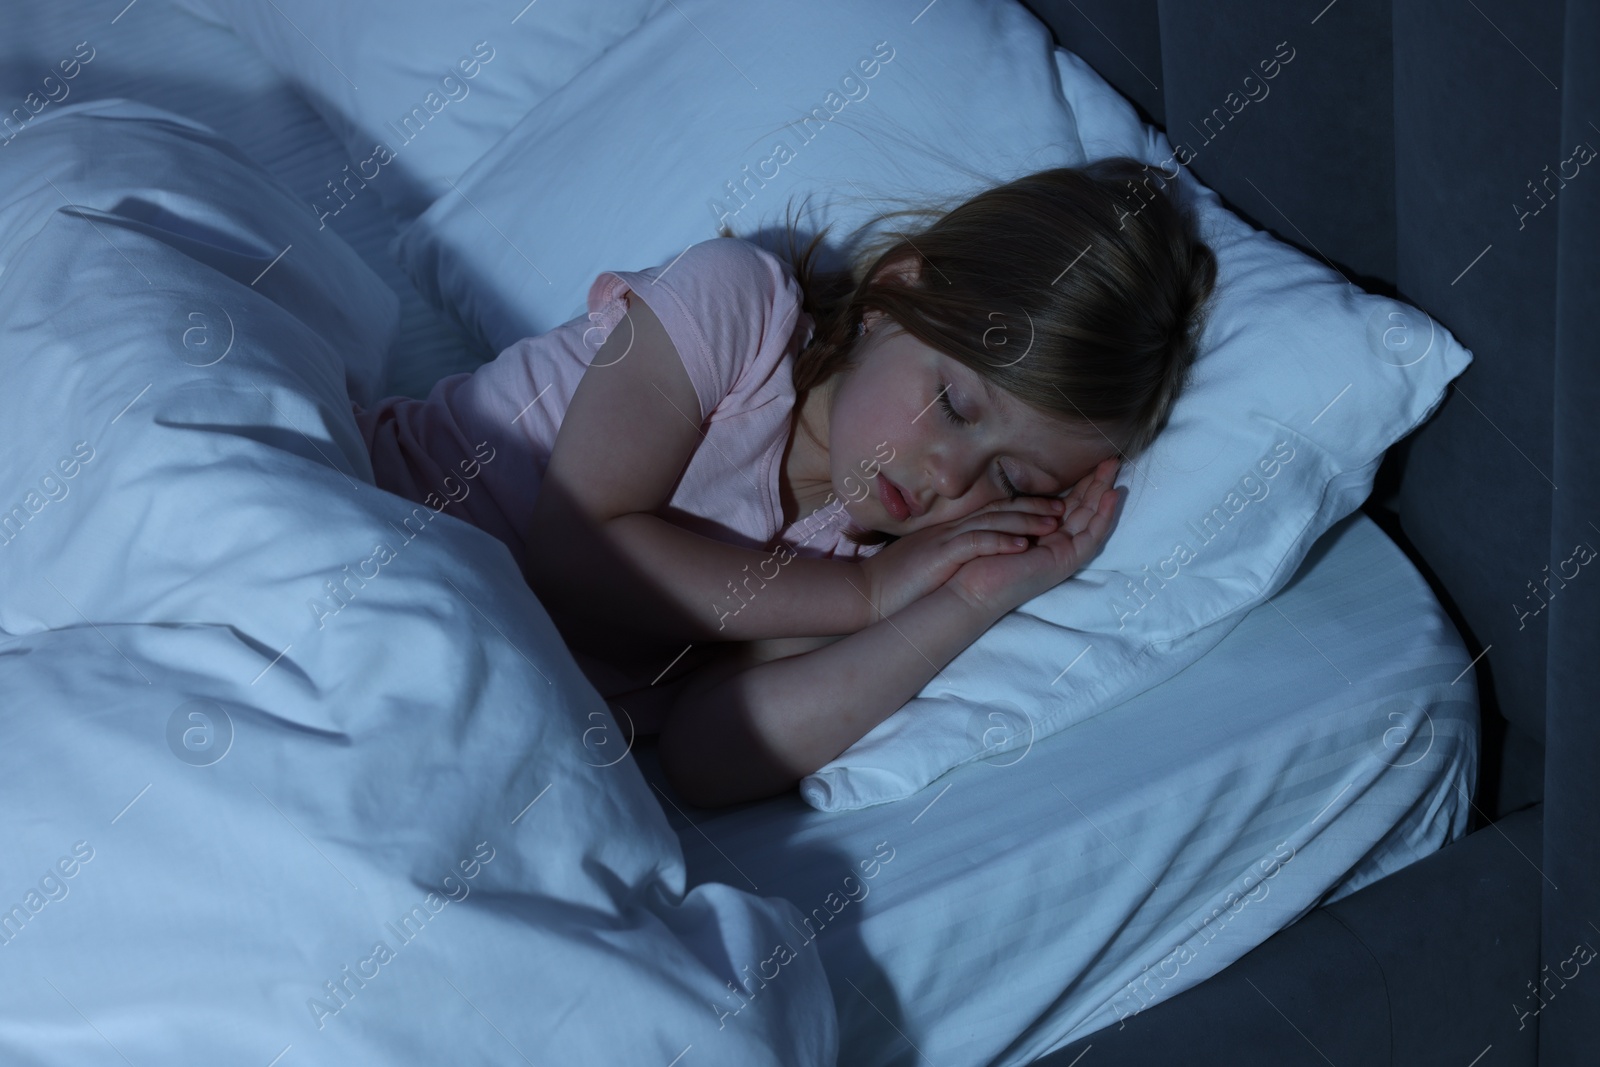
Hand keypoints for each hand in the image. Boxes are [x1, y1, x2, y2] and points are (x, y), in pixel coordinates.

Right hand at [856, 494, 1066, 625]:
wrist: (866, 593)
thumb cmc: (896, 583)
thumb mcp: (930, 559)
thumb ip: (951, 551)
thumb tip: (973, 555)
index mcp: (951, 530)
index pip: (993, 512)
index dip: (1025, 507)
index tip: (1053, 509)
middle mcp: (952, 529)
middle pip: (1000, 510)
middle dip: (1035, 507)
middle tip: (1066, 507)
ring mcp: (946, 540)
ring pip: (993, 522)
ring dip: (1026, 521)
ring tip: (1056, 522)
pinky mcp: (940, 555)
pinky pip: (975, 544)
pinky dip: (999, 542)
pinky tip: (1022, 546)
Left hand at [946, 458, 1121, 617]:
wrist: (970, 587)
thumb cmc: (978, 554)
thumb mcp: (1003, 519)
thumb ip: (1022, 505)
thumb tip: (1037, 485)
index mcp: (1042, 532)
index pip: (1068, 503)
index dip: (1081, 482)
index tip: (1091, 460)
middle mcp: (1056, 542)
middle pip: (1084, 508)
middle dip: (1097, 482)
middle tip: (1110, 458)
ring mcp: (1063, 552)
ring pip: (1092, 518)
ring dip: (1105, 492)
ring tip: (1114, 468)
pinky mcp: (1066, 561)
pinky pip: (1092, 536)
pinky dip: (1104, 516)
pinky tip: (1112, 495)